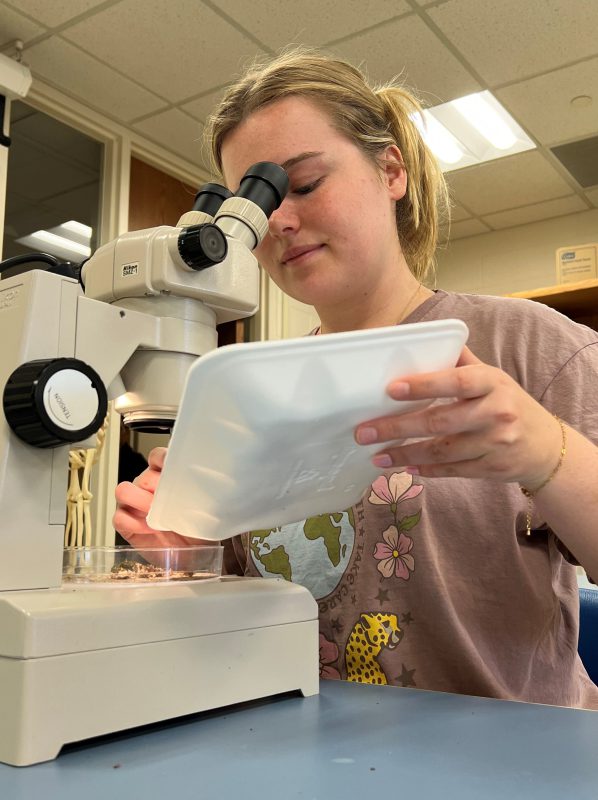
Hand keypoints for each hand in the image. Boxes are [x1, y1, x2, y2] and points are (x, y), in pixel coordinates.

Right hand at [113, 446, 208, 546]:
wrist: (192, 553)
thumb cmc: (198, 526)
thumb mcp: (204, 507)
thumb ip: (199, 492)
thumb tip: (206, 483)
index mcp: (166, 476)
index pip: (157, 457)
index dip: (162, 459)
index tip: (174, 467)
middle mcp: (148, 486)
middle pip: (143, 476)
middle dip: (155, 488)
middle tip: (169, 501)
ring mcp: (134, 504)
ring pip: (124, 491)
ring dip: (139, 500)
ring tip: (154, 513)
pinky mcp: (125, 523)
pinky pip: (119, 517)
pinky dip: (133, 523)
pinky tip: (149, 530)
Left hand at [354, 346, 563, 488]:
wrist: (546, 446)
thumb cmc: (509, 404)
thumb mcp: (494, 378)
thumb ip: (462, 363)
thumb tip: (428, 339)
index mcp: (492, 383)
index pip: (455, 382)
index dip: (423, 385)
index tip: (391, 389)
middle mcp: (495, 413)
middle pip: (439, 421)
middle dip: (397, 428)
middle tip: (365, 432)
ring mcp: (494, 444)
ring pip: (441, 451)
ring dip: (404, 455)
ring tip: (377, 455)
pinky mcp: (491, 469)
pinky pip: (451, 470)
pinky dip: (426, 470)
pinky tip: (404, 467)